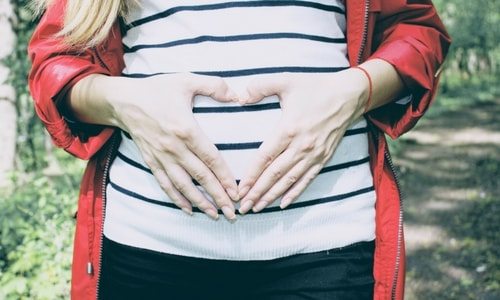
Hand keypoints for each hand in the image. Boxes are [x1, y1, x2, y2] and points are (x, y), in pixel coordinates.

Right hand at [107, 73, 238, 220]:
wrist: (123, 101)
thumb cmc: (157, 90)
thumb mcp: (186, 80)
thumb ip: (213, 85)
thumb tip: (236, 95)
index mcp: (186, 129)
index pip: (210, 158)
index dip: (224, 177)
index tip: (236, 192)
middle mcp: (174, 148)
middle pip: (200, 177)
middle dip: (218, 196)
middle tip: (232, 213)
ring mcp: (161, 157)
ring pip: (183, 185)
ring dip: (199, 202)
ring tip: (214, 215)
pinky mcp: (151, 162)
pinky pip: (165, 184)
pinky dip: (176, 199)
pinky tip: (188, 210)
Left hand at [237, 70, 368, 213]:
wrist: (349, 95)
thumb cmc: (316, 87)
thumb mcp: (286, 80)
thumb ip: (261, 86)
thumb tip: (240, 96)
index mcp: (288, 129)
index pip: (265, 158)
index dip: (252, 175)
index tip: (240, 189)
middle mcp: (301, 146)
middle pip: (275, 174)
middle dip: (258, 192)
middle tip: (243, 206)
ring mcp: (313, 154)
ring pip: (289, 181)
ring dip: (272, 196)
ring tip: (258, 208)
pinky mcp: (324, 158)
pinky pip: (307, 179)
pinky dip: (295, 193)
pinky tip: (284, 204)